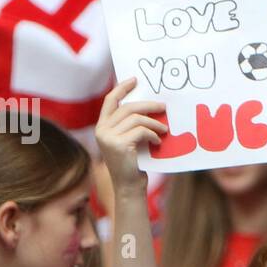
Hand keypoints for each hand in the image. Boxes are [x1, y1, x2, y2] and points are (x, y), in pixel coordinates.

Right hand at [96, 78, 167, 194]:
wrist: (128, 186)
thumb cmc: (132, 163)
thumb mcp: (129, 140)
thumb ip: (131, 125)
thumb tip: (150, 106)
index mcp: (102, 126)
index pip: (110, 100)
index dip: (122, 88)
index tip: (135, 80)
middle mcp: (102, 130)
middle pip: (128, 107)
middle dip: (148, 105)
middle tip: (163, 107)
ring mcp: (108, 137)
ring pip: (136, 119)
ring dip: (154, 123)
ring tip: (164, 130)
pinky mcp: (119, 145)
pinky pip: (141, 131)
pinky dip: (153, 134)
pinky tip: (158, 142)